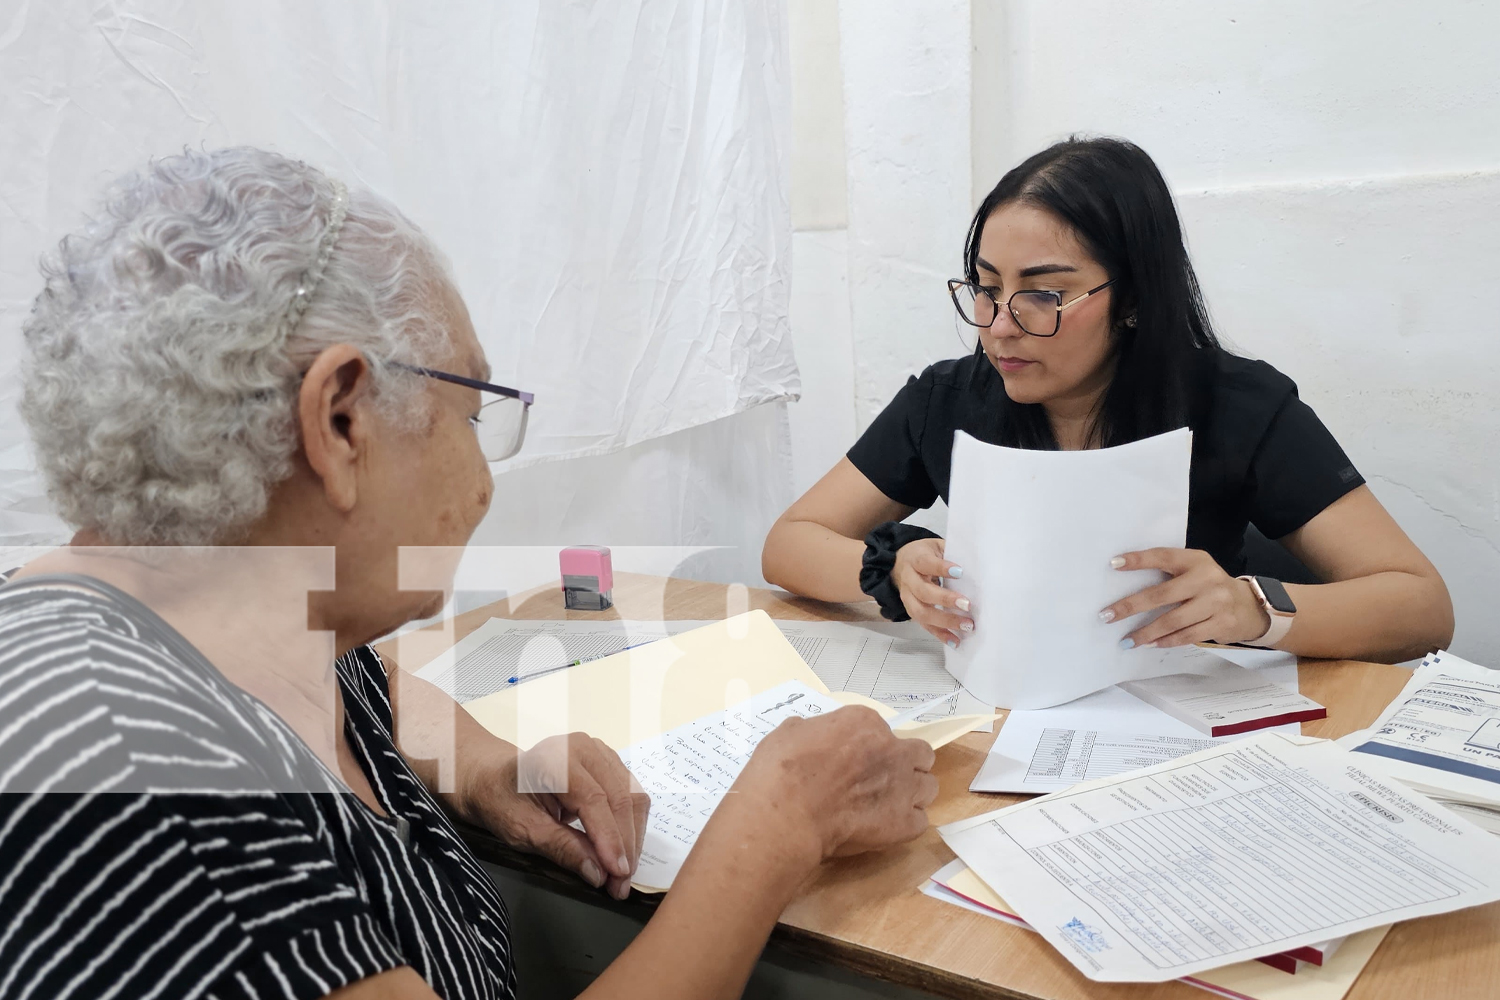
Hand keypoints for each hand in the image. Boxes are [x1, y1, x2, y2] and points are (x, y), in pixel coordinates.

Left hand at [460, 734, 649, 899]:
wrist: (496, 779)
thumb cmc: (502, 801)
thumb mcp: (522, 831)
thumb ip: (562, 848)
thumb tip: (598, 873)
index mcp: (555, 758)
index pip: (594, 799)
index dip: (609, 838)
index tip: (616, 873)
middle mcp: (583, 747)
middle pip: (620, 797)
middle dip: (625, 845)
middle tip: (621, 884)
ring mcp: (600, 751)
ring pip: (633, 797)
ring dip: (633, 838)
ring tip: (623, 874)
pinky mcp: (610, 762)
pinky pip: (632, 795)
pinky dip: (631, 826)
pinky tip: (623, 851)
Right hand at [728, 705, 938, 863]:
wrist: (786, 813)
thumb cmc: (781, 770)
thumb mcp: (791, 733)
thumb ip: (814, 733)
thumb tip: (813, 741)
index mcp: (865, 722)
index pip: (881, 729)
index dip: (869, 745)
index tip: (854, 759)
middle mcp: (892, 750)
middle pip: (919, 754)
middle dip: (905, 764)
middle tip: (881, 779)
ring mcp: (903, 787)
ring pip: (928, 786)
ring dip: (911, 794)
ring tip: (886, 807)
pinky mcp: (906, 823)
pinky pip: (920, 821)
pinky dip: (905, 825)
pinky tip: (884, 829)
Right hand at [891, 537, 973, 644]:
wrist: (898, 564)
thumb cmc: (924, 555)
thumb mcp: (936, 546)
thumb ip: (952, 552)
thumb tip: (977, 565)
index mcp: (915, 559)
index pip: (926, 563)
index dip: (941, 568)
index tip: (960, 572)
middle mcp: (909, 579)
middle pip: (923, 592)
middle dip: (945, 600)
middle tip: (968, 605)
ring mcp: (908, 598)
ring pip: (921, 612)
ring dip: (945, 621)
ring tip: (966, 625)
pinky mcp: (912, 611)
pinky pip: (924, 625)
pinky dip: (940, 634)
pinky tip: (955, 641)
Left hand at [1101, 548, 1270, 648]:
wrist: (1249, 606)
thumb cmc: (1209, 587)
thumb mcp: (1194, 570)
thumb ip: (1170, 573)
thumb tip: (1127, 586)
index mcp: (1196, 560)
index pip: (1163, 557)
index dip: (1139, 560)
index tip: (1113, 564)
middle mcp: (1207, 579)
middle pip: (1162, 594)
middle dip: (1131, 606)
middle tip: (1107, 615)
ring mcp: (1216, 603)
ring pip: (1173, 620)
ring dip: (1146, 632)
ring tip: (1127, 640)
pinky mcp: (1221, 624)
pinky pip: (1187, 636)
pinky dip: (1166, 641)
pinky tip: (1150, 644)